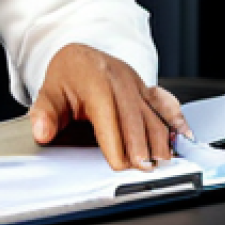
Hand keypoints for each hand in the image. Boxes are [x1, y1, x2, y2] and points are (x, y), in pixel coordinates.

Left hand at [28, 43, 192, 170]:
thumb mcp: (49, 92)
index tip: (119, 165)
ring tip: (163, 161)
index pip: (108, 116)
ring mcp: (136, 83)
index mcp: (95, 82)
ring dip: (161, 139)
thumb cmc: (67, 77)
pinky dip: (177, 120)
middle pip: (135, 117)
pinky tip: (183, 137)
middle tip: (146, 170)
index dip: (114, 143)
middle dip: (142, 145)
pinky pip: (165, 103)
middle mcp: (119, 80)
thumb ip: (44, 114)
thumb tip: (41, 132)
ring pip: (154, 113)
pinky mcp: (146, 87)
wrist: (80, 55)